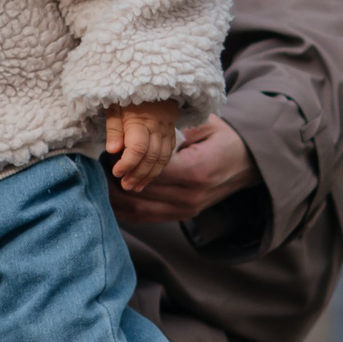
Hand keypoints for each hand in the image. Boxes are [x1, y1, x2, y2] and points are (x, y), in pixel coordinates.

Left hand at [105, 101, 180, 192]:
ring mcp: (167, 130)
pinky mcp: (172, 132)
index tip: (116, 172)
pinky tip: (149, 176)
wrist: (154, 80)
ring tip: (135, 187)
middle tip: (125, 185)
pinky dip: (159, 168)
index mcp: (141, 120)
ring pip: (162, 159)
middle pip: (151, 157)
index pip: (137, 148)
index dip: (127, 164)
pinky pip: (168, 154)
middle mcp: (158, 127)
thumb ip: (114, 128)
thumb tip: (113, 150)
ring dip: (149, 175)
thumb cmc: (128, 93)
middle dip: (137, 174)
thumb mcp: (115, 105)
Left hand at [110, 115, 261, 224]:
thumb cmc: (223, 137)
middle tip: (94, 162)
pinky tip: (107, 195)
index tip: (107, 149)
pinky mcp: (179, 216)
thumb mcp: (204, 124)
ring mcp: (184, 210)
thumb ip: (175, 129)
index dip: (124, 161)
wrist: (248, 163)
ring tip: (96, 178)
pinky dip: (123, 208)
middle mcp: (189, 197)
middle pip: (138, 192)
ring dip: (113, 196)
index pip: (148, 171)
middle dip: (113, 178)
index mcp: (196, 171)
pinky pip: (144, 217)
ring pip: (136, 209)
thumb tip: (140, 129)